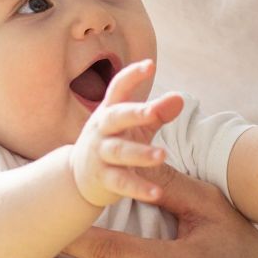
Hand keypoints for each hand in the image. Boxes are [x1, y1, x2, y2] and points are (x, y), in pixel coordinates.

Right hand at [70, 58, 184, 206]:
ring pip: (119, 151)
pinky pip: (121, 183)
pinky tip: (156, 193)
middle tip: (154, 112)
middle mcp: (101, 130)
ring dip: (140, 153)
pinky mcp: (103, 179)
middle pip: (116, 118)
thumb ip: (157, 113)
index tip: (150, 65)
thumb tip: (180, 98)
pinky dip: (138, 188)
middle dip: (134, 114)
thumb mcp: (134, 127)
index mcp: (109, 111)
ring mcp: (99, 154)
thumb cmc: (112, 143)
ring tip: (162, 155)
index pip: (118, 88)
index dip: (132, 76)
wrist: (78, 177)